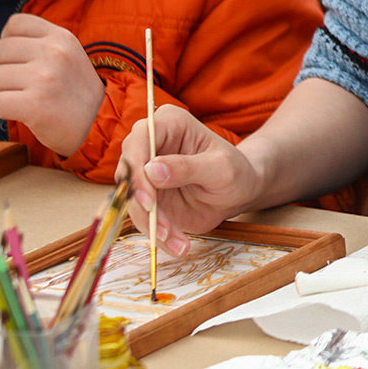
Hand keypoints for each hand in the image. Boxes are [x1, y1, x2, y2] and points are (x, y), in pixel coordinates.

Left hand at [0, 13, 104, 157]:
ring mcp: (44, 77)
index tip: (20, 59)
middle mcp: (54, 52)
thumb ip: (40, 43)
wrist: (98, 124)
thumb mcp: (69, 54)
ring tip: (28, 97)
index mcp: (62, 37)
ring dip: (4, 91)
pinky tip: (25, 112)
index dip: (9, 41)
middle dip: (4, 68)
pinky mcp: (35, 104)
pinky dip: (4, 110)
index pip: (15, 23)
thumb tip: (1, 45)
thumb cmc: (75, 91)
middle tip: (25, 83)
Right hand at [118, 105, 261, 255]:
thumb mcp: (220, 168)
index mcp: (169, 123)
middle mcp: (150, 144)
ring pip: (131, 199)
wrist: (239, 193)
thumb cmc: (235, 171)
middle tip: (161, 228)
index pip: (140, 139)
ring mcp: (145, 172)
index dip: (137, 168)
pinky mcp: (146, 196)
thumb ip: (188, 167)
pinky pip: (142, 217)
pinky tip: (177, 245)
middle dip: (142, 203)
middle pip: (128, 171)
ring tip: (178, 242)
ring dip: (151, 225)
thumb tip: (152, 170)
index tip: (148, 199)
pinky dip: (157, 234)